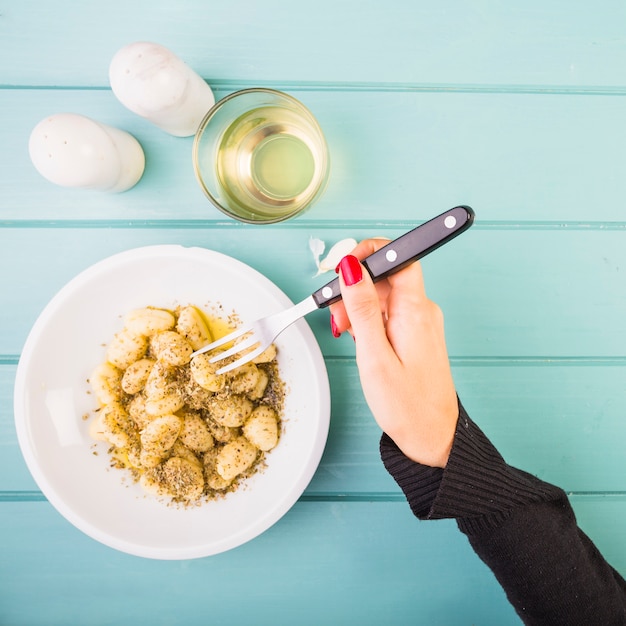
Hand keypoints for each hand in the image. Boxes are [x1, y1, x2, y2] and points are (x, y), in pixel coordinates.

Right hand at [330, 239, 458, 467]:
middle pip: (385, 276)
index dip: (371, 253)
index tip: (343, 267)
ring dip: (359, 307)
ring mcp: (420, 322)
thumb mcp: (374, 356)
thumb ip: (361, 309)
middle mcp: (422, 311)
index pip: (400, 257)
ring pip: (384, 295)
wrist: (434, 438)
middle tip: (336, 316)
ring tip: (346, 333)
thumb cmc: (406, 406)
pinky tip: (360, 340)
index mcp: (415, 312)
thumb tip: (350, 267)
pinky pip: (389, 313)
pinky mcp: (416, 334)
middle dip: (355, 288)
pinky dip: (369, 321)